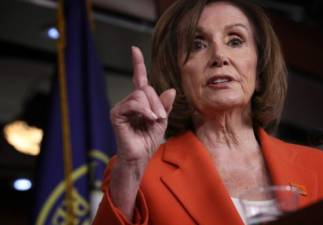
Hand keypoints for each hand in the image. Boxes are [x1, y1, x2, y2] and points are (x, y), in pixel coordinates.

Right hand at [110, 47, 175, 164]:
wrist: (140, 157)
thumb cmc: (148, 140)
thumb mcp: (161, 121)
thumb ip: (164, 106)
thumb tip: (170, 89)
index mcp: (139, 102)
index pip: (138, 79)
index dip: (137, 64)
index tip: (134, 49)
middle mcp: (128, 102)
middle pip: (145, 88)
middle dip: (157, 102)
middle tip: (161, 118)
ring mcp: (121, 107)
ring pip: (140, 95)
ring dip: (152, 108)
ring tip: (154, 120)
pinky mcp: (116, 114)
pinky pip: (134, 103)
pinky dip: (144, 110)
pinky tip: (149, 119)